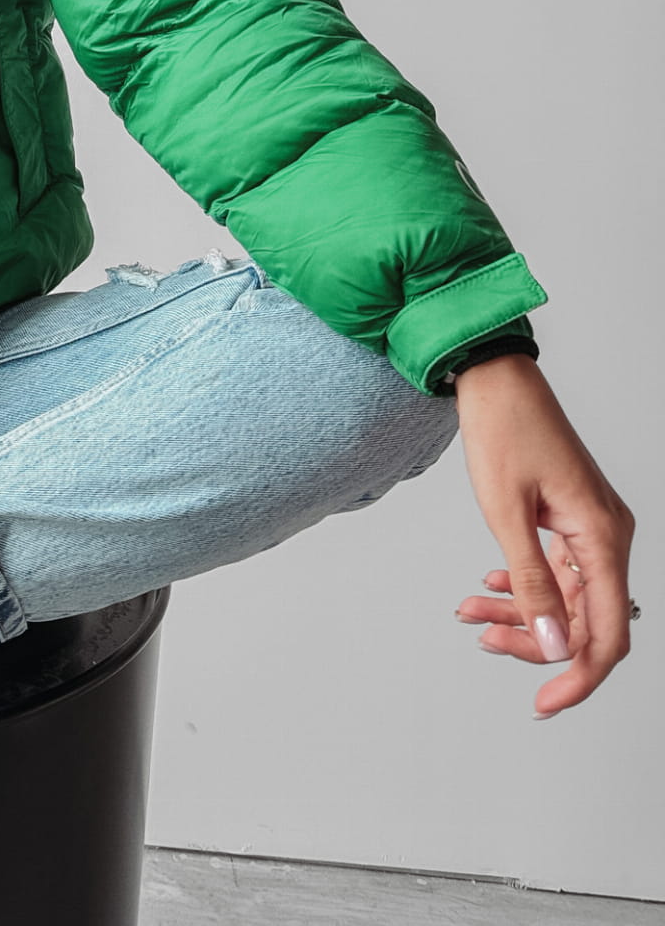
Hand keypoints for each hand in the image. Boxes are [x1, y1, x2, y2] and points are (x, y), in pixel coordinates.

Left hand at [452, 354, 634, 718]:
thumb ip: (532, 583)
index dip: (579, 676)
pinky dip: (524, 584)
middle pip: (587, 619)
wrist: (494, 377)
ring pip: (567, 596)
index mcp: (602, 536)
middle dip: (536, 640)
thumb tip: (556, 646)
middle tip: (484, 638)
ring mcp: (591, 526)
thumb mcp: (505, 512)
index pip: (610, 632)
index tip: (544, 702)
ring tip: (470, 613)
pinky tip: (490, 587)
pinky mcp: (571, 518)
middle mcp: (607, 534)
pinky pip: (558, 570)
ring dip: (522, 611)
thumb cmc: (501, 430)